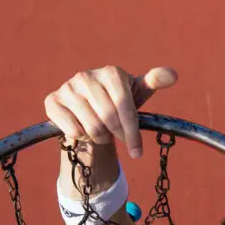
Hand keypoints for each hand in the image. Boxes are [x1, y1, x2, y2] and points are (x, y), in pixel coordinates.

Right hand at [44, 66, 177, 157]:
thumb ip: (154, 81)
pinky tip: (82, 130)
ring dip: (98, 137)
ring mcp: (67, 88)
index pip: (125, 107)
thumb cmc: (117, 103)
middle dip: (115, 135)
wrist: (87, 111)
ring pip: (91, 127)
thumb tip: (172, 74)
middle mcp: (86, 76)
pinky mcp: (52, 101)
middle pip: (108, 119)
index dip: (132, 133)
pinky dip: (79, 137)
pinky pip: (70, 129)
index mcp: (111, 72)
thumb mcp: (137, 93)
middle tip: (115, 136)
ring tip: (100, 132)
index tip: (137, 152)